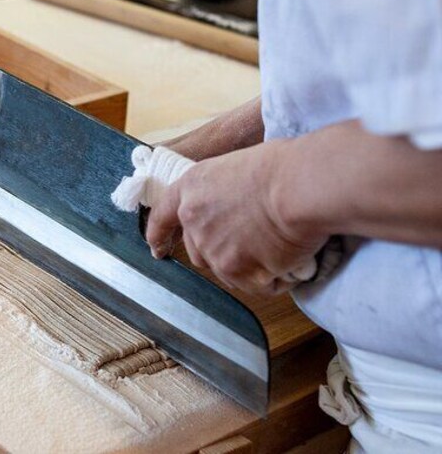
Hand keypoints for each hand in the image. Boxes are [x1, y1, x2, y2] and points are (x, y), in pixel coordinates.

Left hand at [146, 141, 327, 295]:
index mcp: (191, 188)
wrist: (297, 186)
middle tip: (253, 241)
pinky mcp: (235, 271)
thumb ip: (223, 193)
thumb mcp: (238, 168)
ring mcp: (212, 248)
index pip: (163, 216)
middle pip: (198, 251)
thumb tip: (236, 210)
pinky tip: (290, 260)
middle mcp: (193, 220)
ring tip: (280, 245)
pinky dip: (273, 279)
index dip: (159, 234)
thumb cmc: (281, 167)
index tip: (157, 248)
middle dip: (220, 252)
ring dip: (250, 266)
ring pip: (227, 271)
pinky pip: (255, 285)